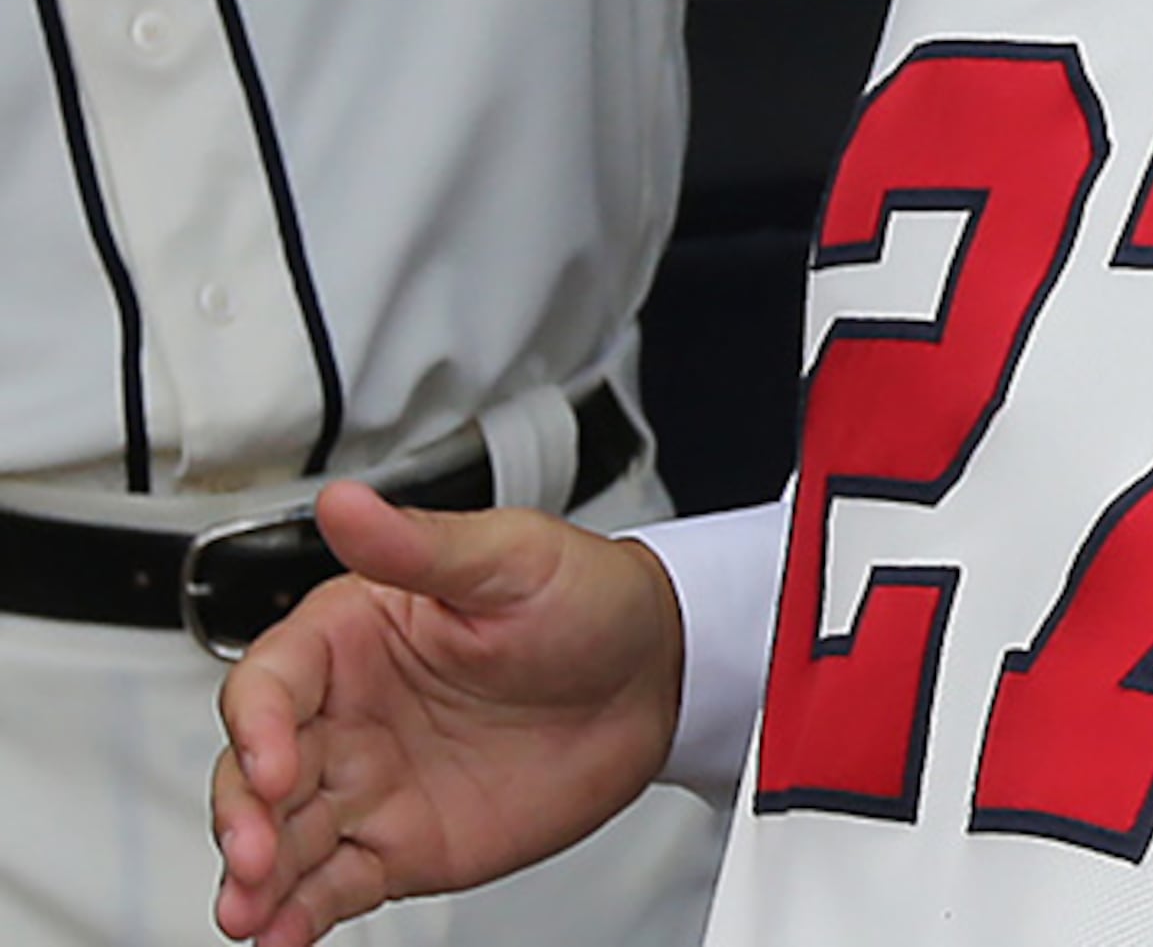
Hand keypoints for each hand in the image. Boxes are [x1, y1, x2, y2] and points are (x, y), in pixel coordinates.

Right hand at [211, 483, 687, 946]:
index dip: (256, 727)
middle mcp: (345, 713)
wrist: (657, 674)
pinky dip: (302, 914)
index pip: (270, 684)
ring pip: (283, 837)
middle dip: (242, 816)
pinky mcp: (402, 842)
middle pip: (255, 770)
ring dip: (255, 878)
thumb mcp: (507, 557)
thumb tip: (347, 503)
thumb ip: (419, 546)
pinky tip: (285, 936)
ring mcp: (367, 784)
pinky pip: (335, 883)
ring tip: (249, 913)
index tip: (275, 765)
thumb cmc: (583, 598)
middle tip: (252, 856)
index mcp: (349, 637)